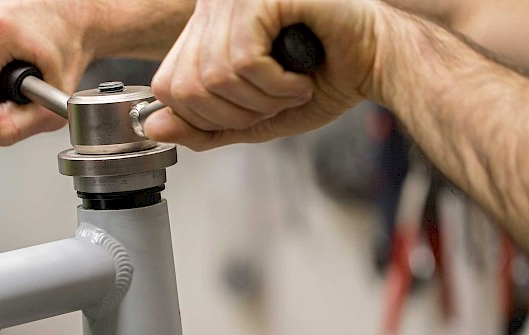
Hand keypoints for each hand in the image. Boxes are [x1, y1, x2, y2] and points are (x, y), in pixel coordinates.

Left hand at [144, 0, 381, 150]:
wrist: (375, 61)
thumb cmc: (319, 82)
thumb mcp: (250, 119)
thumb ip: (202, 127)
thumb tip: (153, 128)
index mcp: (203, 29)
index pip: (167, 86)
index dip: (204, 117)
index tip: (247, 115)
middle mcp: (213, 6)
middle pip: (186, 86)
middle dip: (234, 114)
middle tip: (273, 105)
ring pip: (215, 76)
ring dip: (261, 101)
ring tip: (291, 90)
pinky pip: (244, 60)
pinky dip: (275, 85)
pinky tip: (299, 79)